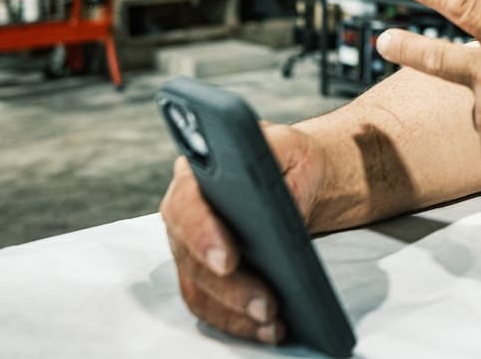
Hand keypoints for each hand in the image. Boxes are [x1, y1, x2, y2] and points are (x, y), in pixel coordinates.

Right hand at [159, 122, 325, 344]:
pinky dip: (237, 322)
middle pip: (193, 260)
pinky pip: (212, 307)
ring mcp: (189, 250)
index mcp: (196, 176)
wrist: (288, 173)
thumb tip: (288, 215)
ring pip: (200, 290)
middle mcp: (184, 216)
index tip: (229, 261)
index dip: (203, 235)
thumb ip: (288, 176)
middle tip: (267, 305)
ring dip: (234, 313)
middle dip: (230, 288)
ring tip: (273, 324)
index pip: (188, 206)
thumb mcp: (296, 150)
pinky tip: (268, 329)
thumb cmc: (286, 159)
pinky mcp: (203, 276)